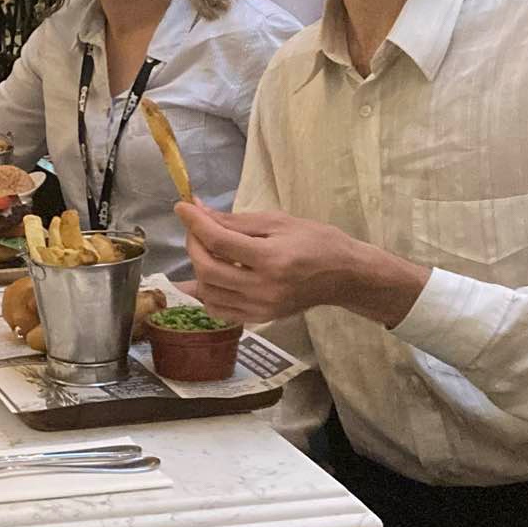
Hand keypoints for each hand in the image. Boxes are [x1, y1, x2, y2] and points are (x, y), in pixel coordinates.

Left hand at [177, 203, 427, 326]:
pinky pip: (219, 309)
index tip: (182, 207)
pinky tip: (215, 273)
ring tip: (207, 249)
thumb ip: (235, 220)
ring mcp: (260, 308)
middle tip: (195, 228)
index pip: (219, 240)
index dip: (195, 222)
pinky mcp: (259, 319)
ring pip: (208, 292)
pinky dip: (209, 291)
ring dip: (198, 267)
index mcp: (271, 259)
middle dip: (193, 244)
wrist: (345, 276)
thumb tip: (199, 210)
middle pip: (207, 269)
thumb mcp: (278, 222)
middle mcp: (263, 288)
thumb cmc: (317, 241)